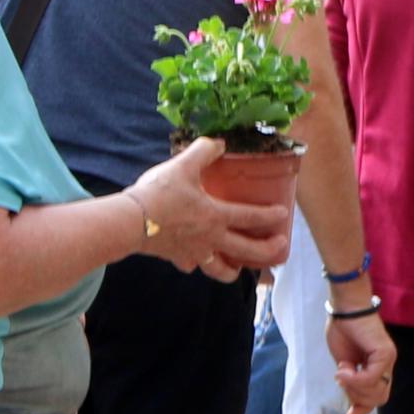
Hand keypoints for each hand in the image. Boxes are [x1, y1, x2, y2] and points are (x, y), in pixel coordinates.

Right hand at [131, 143, 294, 280]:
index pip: (250, 217)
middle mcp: (209, 239)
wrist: (130, 222)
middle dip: (266, 251)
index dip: (269, 216)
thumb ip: (203, 152)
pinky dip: (197, 264)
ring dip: (233, 270)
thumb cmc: (159, 195)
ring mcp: (193, 253)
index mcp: (215, 216)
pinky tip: (196, 260)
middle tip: (280, 247)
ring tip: (239, 268)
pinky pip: (191, 265)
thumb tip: (218, 142)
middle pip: (245, 251)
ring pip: (220, 270)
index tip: (284, 215)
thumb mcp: (182, 166)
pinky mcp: (176, 258)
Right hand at [326, 306, 395, 412]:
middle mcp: (387, 366)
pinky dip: (354, 378)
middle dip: (357, 397)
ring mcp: (388, 360)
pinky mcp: (385, 354)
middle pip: (378, 399)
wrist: (345, 308)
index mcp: (378, 368)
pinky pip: (371, 379)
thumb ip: (351, 385)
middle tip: (342, 380)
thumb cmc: (342, 330)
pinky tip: (344, 367)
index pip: (378, 398)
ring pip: (375, 392)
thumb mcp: (344, 365)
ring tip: (342, 370)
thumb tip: (352, 411)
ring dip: (353, 386)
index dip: (364, 410)